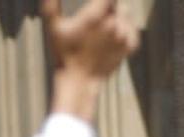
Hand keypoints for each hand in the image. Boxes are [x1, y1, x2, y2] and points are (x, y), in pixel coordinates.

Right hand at [45, 0, 140, 119]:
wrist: (79, 81)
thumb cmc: (65, 55)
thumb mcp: (54, 29)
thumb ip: (50, 7)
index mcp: (95, 16)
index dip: (105, 0)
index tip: (99, 4)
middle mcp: (112, 24)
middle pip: (118, 6)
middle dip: (109, 10)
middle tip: (97, 22)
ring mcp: (122, 36)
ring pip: (126, 16)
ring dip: (118, 19)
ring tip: (104, 30)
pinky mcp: (129, 47)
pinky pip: (133, 30)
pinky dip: (126, 31)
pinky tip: (114, 36)